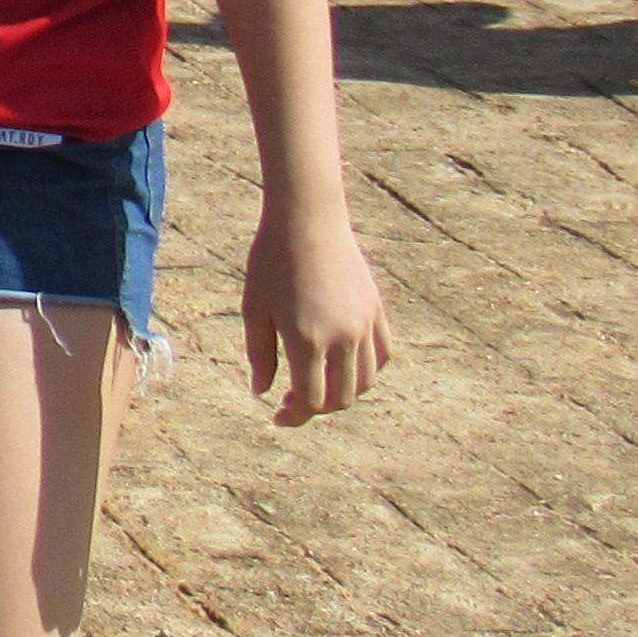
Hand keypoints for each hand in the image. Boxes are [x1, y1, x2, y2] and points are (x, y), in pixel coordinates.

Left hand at [243, 204, 390, 424]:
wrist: (307, 219)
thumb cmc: (270, 261)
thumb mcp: (255, 308)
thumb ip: (259, 355)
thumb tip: (262, 392)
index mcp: (307, 341)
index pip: (310, 400)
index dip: (294, 416)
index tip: (278, 417)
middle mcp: (342, 338)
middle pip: (341, 397)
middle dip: (317, 408)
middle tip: (292, 401)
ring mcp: (364, 325)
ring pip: (366, 381)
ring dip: (343, 392)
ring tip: (317, 384)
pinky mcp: (377, 311)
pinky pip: (382, 355)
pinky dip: (367, 370)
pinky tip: (343, 366)